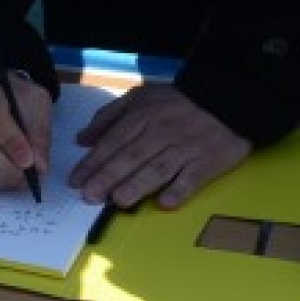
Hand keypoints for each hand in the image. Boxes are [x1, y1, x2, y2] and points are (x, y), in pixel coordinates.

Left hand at [69, 84, 249, 209]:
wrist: (224, 97)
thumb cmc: (175, 102)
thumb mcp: (139, 98)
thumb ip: (109, 116)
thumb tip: (81, 138)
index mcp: (142, 116)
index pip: (113, 141)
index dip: (93, 161)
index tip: (76, 180)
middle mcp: (161, 133)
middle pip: (131, 156)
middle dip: (108, 176)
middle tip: (90, 195)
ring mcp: (184, 149)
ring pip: (158, 168)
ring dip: (138, 184)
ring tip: (119, 200)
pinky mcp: (207, 162)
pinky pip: (192, 178)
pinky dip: (179, 190)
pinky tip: (165, 203)